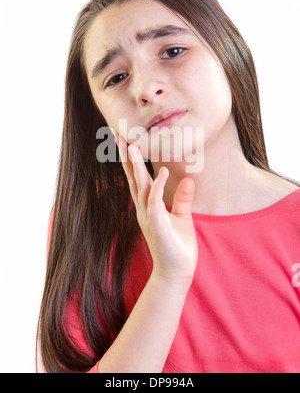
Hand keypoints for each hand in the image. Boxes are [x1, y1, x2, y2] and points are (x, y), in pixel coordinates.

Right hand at [116, 134, 197, 286]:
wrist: (177, 273)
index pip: (138, 178)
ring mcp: (148, 217)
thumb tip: (189, 179)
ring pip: (140, 187)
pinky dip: (157, 187)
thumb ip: (183, 199)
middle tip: (119, 135)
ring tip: (133, 146)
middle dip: (126, 157)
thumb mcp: (183, 217)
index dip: (132, 160)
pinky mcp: (157, 226)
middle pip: (133, 178)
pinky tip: (158, 172)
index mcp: (149, 206)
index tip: (127, 140)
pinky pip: (155, 203)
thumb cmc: (178, 246)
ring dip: (136, 167)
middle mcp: (144, 209)